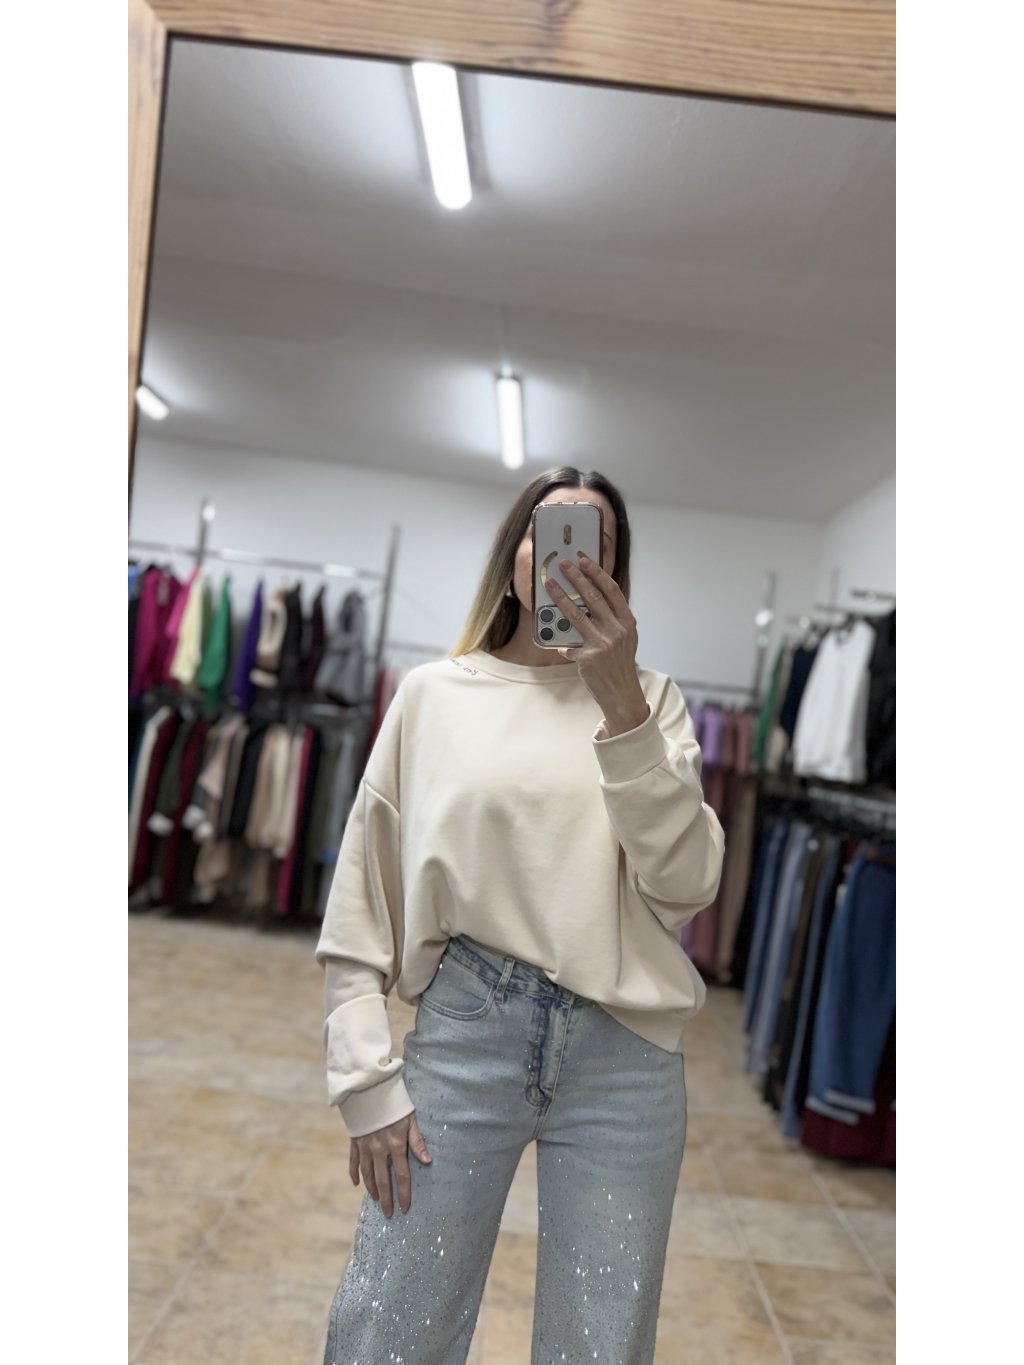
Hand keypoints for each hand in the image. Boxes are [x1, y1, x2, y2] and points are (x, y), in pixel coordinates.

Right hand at [348, 1112, 431, 1217]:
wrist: (370, 1089)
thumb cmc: (395, 1104)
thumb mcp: (410, 1120)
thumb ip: (418, 1142)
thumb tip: (428, 1162)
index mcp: (396, 1145)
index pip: (402, 1175)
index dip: (404, 1193)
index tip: (405, 1208)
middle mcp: (379, 1149)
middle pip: (383, 1180)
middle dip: (386, 1199)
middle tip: (388, 1214)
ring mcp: (365, 1146)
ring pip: (367, 1173)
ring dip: (372, 1189)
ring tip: (376, 1200)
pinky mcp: (355, 1141)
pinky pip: (353, 1161)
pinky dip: (354, 1173)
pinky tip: (356, 1184)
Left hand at [545, 554, 648, 732]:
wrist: (622, 694)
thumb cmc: (620, 665)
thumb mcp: (624, 640)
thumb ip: (611, 621)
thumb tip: (587, 603)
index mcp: (627, 623)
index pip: (612, 591)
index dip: (597, 573)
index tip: (585, 560)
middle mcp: (617, 630)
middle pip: (593, 597)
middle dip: (577, 578)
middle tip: (564, 564)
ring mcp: (602, 644)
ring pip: (576, 614)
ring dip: (560, 597)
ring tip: (550, 585)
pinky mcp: (588, 657)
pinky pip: (568, 645)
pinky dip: (561, 644)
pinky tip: (556, 643)